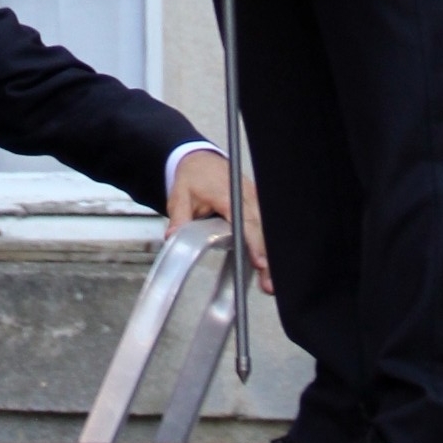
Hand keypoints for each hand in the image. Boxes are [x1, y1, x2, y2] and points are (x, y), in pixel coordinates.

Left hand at [165, 146, 271, 289]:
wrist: (200, 160)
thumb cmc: (193, 177)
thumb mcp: (180, 196)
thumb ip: (179, 217)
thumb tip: (173, 236)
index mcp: (227, 194)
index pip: (245, 220)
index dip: (254, 241)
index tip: (259, 261)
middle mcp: (246, 195)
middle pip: (262, 228)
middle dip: (266, 255)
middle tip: (267, 283)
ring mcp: (254, 197)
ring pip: (267, 227)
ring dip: (269, 253)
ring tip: (268, 280)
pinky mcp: (256, 202)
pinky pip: (265, 223)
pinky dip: (267, 243)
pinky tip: (267, 263)